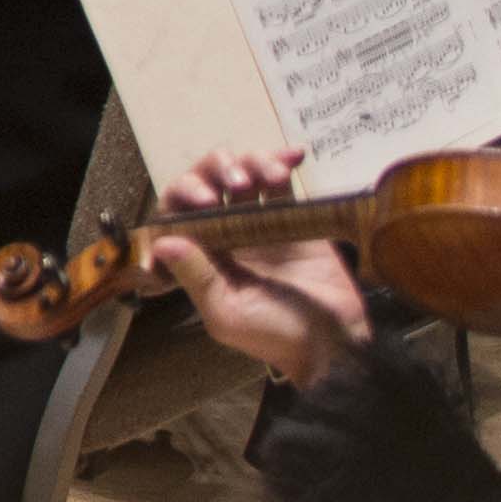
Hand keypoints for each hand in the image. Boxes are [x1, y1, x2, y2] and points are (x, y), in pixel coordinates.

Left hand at [145, 143, 372, 388]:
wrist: (336, 343)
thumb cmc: (276, 336)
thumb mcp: (228, 312)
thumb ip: (197, 276)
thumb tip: (163, 243)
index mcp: (201, 255)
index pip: (176, 211)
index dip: (183, 194)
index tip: (205, 197)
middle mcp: (224, 234)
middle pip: (207, 184)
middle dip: (215, 171)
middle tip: (236, 180)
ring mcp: (259, 224)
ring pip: (243, 177)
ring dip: (250, 164)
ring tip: (269, 174)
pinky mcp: (293, 220)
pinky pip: (281, 184)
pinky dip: (281, 165)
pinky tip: (291, 158)